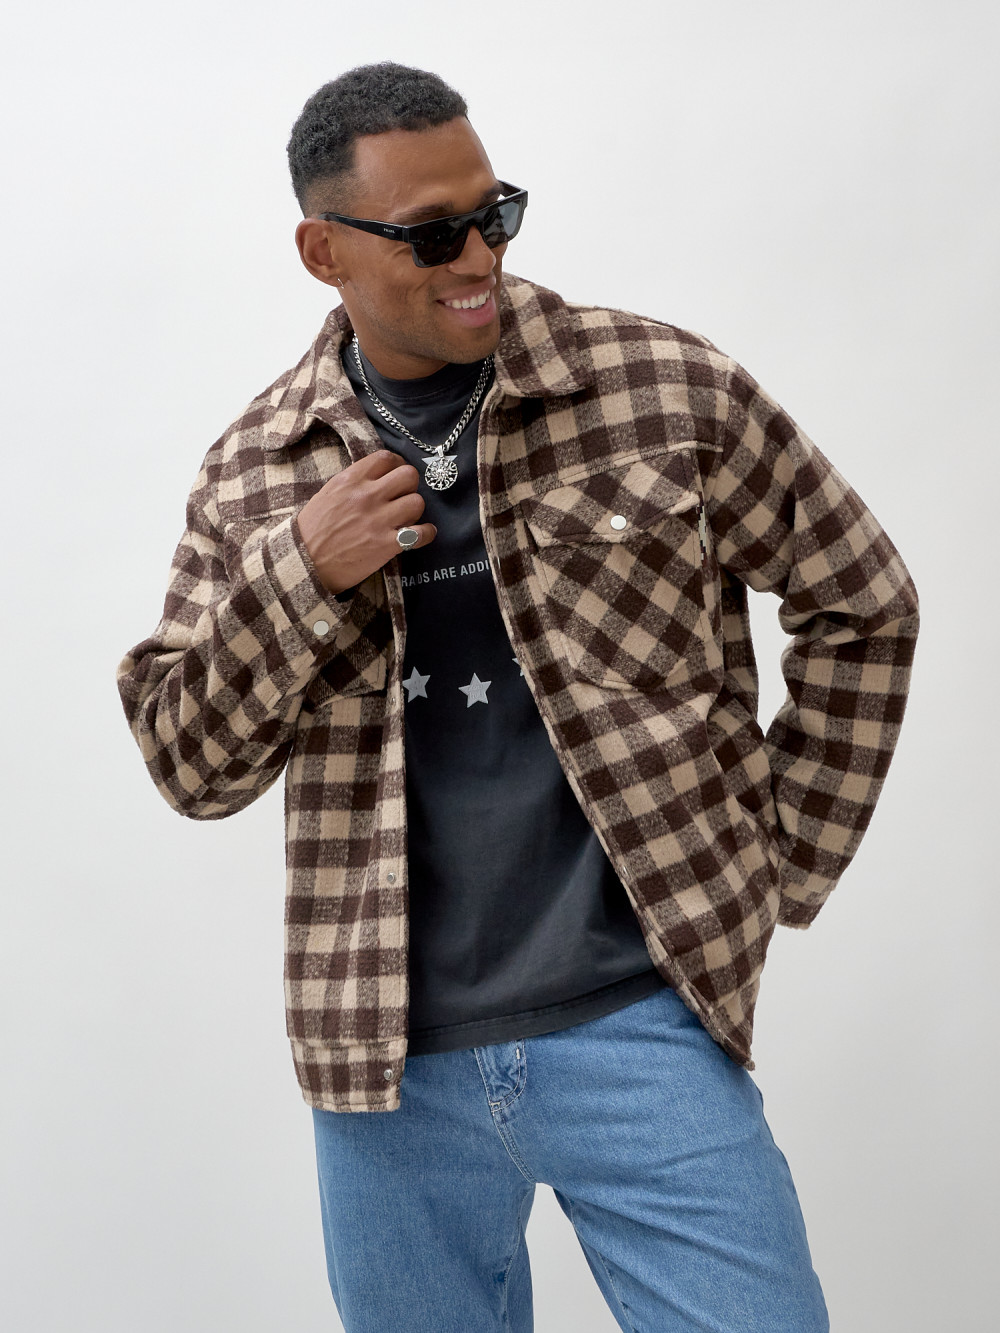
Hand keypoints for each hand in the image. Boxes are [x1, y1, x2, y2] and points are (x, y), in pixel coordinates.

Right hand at [297, 451, 435, 593]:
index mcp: (350, 480)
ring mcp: (378, 520)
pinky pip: (422, 533)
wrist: (304, 563)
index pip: (385, 458)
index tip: (395, 473)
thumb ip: (352, 483)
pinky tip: (421, 534)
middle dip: (409, 485)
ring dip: (415, 510)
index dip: (396, 464)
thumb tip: (374, 477)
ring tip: (406, 517)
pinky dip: (426, 534)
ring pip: (417, 502)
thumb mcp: (327, 495)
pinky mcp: (387, 545)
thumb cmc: (312, 530)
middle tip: (403, 495)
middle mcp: (367, 496)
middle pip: (408, 475)